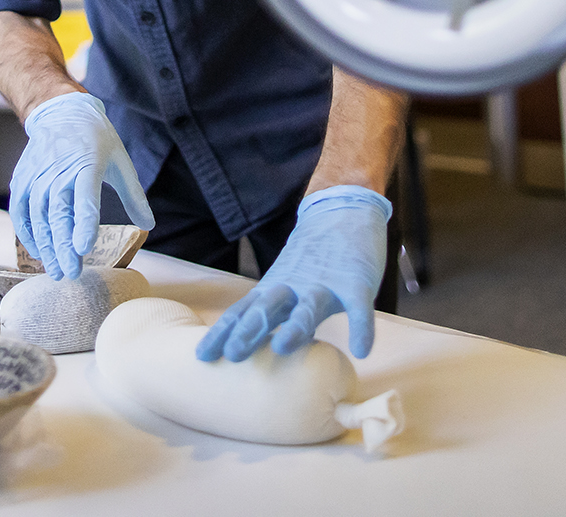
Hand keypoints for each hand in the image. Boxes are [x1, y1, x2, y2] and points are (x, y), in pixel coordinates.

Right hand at [9, 92, 154, 278]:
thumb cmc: (97, 140)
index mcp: (88, 164)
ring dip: (44, 245)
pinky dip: (26, 232)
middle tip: (70, 273)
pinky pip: (19, 209)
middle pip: (58, 212)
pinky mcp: (22, 178)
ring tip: (55, 270)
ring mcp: (37, 173)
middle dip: (62, 245)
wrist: (61, 112)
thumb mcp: (120, 161)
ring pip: (37, 215)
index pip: (85, 198)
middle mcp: (59, 169)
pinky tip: (37, 251)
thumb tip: (148, 225)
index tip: (83, 249)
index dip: (83, 224)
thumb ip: (133, 195)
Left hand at [195, 186, 389, 361]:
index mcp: (273, 288)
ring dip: (296, 327)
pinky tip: (362, 350)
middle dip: (249, 331)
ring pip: (308, 307)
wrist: (344, 208)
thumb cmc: (311, 257)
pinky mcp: (356, 282)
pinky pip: (360, 307)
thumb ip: (269, 310)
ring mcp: (325, 284)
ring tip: (284, 349)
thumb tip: (246, 345)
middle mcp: (293, 286)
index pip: (242, 312)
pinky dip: (362, 327)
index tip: (203, 356)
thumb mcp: (283, 281)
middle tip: (233, 355)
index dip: (223, 333)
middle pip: (267, 309)